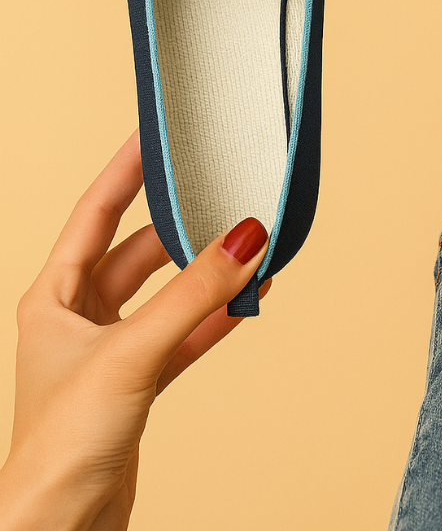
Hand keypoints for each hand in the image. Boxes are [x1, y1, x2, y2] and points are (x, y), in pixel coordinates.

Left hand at [0, 131, 270, 530]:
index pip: (95, 211)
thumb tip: (244, 238)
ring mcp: (112, 349)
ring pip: (168, 295)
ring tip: (249, 249)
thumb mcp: (131, 353)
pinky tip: (248, 300)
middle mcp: (79, 316)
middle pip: (139, 252)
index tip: (156, 134)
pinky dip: (215, 318)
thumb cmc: (60, 446)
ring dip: (207, 276)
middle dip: (182, 228)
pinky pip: (185, 335)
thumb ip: (191, 295)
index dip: (125, 170)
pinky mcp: (139, 382)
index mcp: (54, 296)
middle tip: (220, 196)